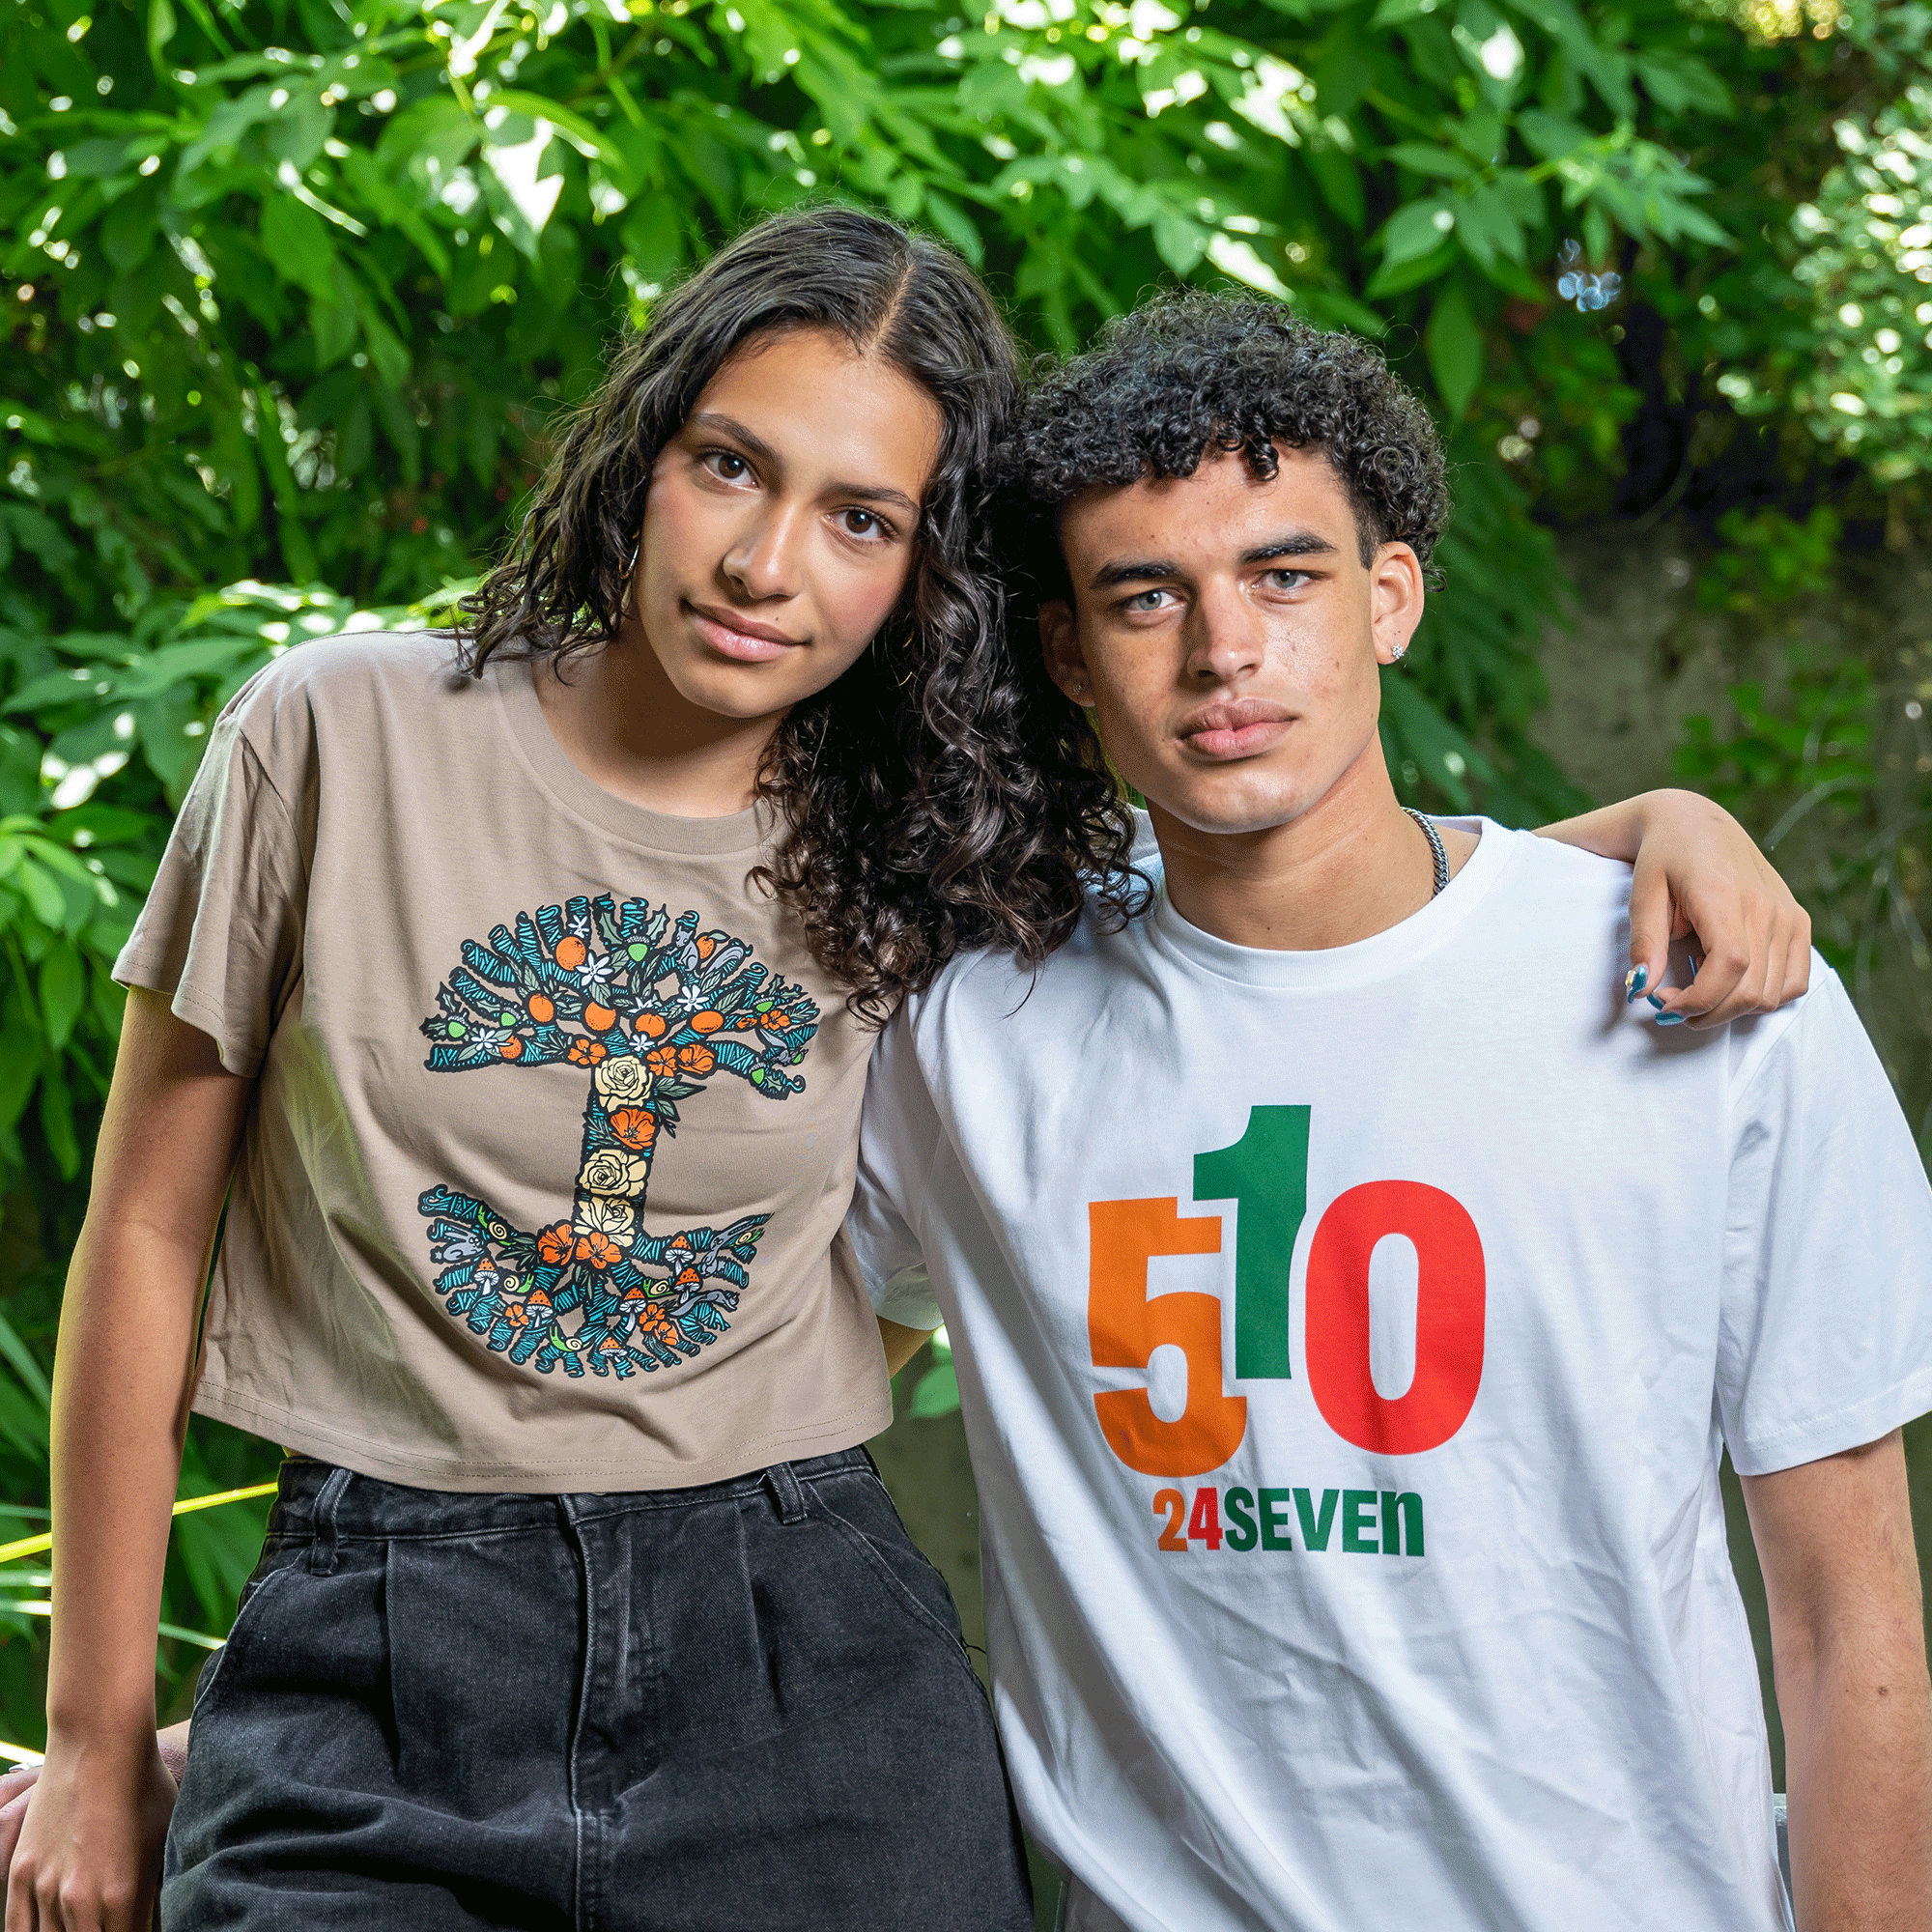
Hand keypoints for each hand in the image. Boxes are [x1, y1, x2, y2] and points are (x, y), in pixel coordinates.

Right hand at [4, 1730, 175, 1931]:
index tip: (138, 1931)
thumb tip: (156, 1915)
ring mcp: (44, 1888)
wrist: (100, 1745)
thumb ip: (155, 1888)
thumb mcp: (166, 1837)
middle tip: (111, 1927)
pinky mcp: (21, 1873)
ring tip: (83, 1928)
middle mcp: (79, 1899)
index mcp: (122, 1894)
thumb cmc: (144, 1786)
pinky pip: (17, 1929)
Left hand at [1627, 790, 1811, 1028]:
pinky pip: (1795, 982)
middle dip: (1708, 1013)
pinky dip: (1765, 997)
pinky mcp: (1798, 922)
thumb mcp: (1642, 893)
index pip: (1730, 966)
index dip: (1699, 999)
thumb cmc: (1662, 857)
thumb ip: (1645, 943)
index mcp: (1726, 895)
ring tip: (1697, 994)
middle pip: (1752, 990)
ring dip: (1733, 1010)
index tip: (1663, 1003)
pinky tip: (1730, 986)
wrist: (1697, 823)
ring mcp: (1788, 916)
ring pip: (1773, 994)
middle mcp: (1767, 907)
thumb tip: (1641, 989)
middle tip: (1671, 1005)